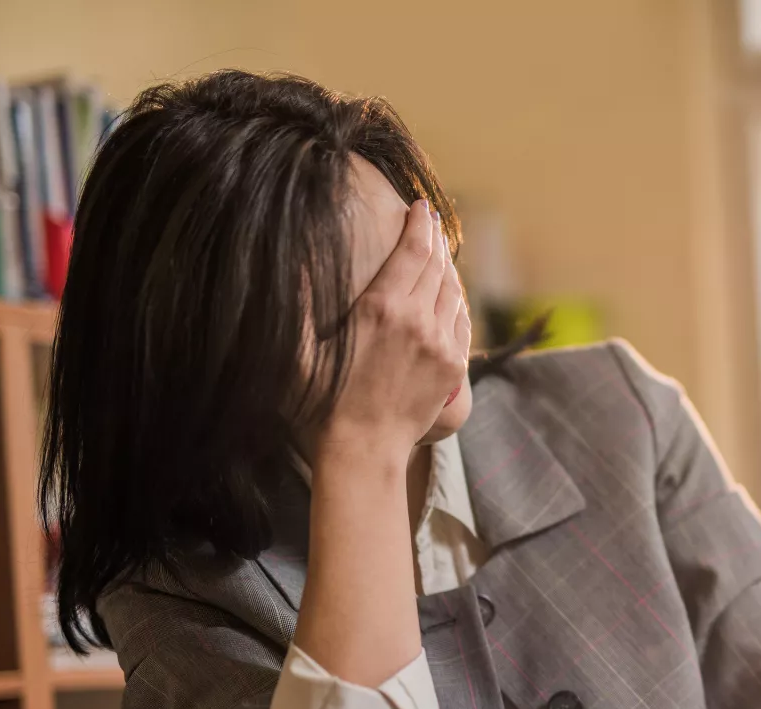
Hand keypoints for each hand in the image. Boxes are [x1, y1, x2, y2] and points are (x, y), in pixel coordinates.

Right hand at [318, 199, 469, 458]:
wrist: (363, 449)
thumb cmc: (323, 401)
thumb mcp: (298, 350)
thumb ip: (299, 303)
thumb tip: (298, 260)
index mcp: (383, 308)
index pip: (412, 251)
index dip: (420, 225)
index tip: (422, 207)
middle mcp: (419, 320)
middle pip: (437, 266)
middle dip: (435, 239)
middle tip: (431, 222)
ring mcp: (441, 344)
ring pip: (454, 292)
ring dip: (448, 268)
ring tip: (440, 253)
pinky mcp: (453, 367)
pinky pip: (463, 323)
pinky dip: (458, 302)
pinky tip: (452, 296)